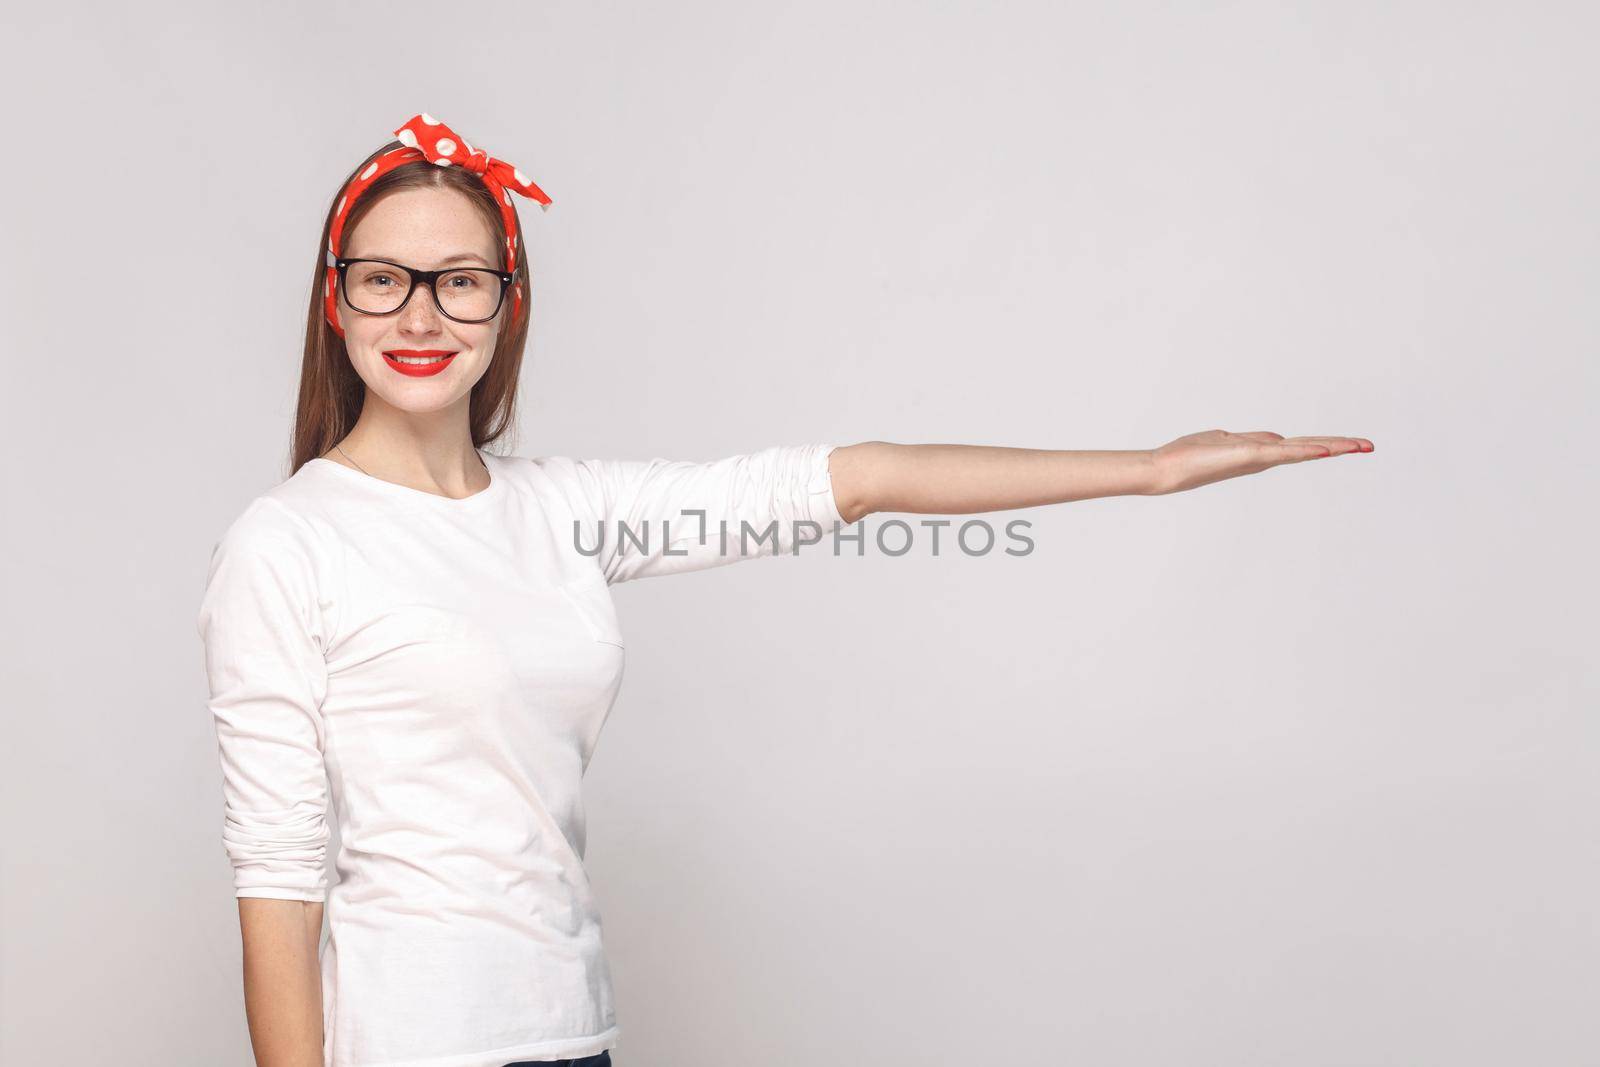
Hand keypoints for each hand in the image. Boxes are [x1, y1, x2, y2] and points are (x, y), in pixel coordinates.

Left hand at [1146, 429, 1372, 494]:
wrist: (1164, 470)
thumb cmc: (1187, 457)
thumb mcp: (1223, 440)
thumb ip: (1246, 438)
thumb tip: (1267, 439)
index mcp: (1259, 452)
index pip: (1299, 446)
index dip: (1326, 444)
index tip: (1353, 444)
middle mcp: (1262, 457)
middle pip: (1308, 448)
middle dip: (1339, 447)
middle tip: (1370, 446)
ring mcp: (1257, 457)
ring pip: (1301, 450)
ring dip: (1331, 447)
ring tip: (1358, 446)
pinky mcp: (1247, 455)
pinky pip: (1280, 452)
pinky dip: (1302, 451)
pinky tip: (1322, 450)